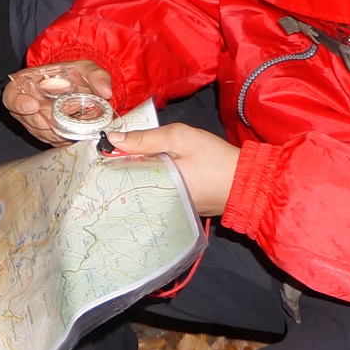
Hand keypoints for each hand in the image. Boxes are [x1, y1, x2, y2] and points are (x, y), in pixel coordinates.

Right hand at [1, 59, 116, 143]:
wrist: (80, 91)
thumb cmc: (76, 76)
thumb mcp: (86, 69)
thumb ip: (96, 75)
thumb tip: (105, 92)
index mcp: (28, 82)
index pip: (11, 94)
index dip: (17, 102)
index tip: (33, 106)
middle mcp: (27, 103)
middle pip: (26, 119)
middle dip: (45, 123)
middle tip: (62, 120)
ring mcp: (35, 120)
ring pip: (38, 132)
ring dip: (55, 133)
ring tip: (72, 128)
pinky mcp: (46, 133)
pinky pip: (49, 141)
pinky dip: (61, 140)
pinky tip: (73, 136)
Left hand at [106, 123, 237, 215]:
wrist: (247, 182)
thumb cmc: (215, 158)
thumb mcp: (181, 139)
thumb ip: (146, 138)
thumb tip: (113, 138)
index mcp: (156, 188)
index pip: (122, 178)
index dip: (112, 163)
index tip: (102, 151)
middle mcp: (159, 205)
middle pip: (131, 188)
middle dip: (123, 172)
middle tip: (114, 157)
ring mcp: (169, 210)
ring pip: (144, 193)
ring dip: (138, 179)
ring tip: (129, 164)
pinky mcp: (179, 210)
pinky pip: (158, 197)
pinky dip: (153, 185)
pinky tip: (152, 174)